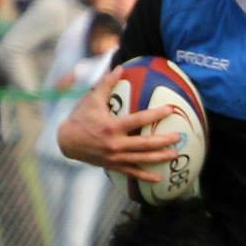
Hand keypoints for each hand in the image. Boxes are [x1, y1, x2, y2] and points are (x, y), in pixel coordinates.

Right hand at [56, 67, 178, 182]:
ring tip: (175, 154)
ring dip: (160, 157)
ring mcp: (115, 157)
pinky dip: (145, 176)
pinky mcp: (113, 166)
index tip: (170, 110)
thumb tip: (119, 67)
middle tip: (178, 137)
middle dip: (163, 140)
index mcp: (112, 127)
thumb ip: (107, 84)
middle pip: (145, 143)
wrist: (66, 142)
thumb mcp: (92, 100)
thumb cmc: (80, 118)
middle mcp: (116, 144)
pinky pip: (132, 172)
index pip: (139, 120)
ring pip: (142, 159)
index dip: (156, 114)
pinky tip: (158, 178)